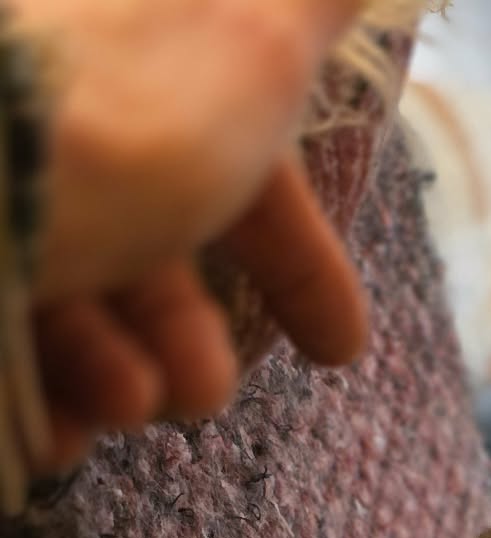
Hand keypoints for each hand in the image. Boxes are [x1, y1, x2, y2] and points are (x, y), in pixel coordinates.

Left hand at [14, 0, 375, 470]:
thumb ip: (311, 5)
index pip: (241, 168)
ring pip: (77, 308)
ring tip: (126, 401)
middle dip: (189, 343)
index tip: (340, 351)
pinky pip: (6, 355)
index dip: (300, 262)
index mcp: (135, 62)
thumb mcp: (251, 38)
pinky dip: (41, 397)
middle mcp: (61, 125)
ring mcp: (4, 203)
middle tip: (200, 393)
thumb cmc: (114, 113)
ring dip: (121, 375)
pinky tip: (59, 426)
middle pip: (150, 255)